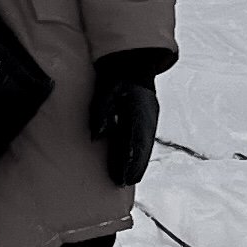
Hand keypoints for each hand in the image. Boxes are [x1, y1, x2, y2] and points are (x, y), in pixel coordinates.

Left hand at [90, 53, 166, 186]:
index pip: (136, 139)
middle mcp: (149, 115)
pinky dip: (137, 153)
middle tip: (125, 183)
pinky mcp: (146, 118)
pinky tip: (130, 162)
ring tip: (127, 179)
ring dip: (137, 162)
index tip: (125, 177)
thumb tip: (97, 136)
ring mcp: (149, 117)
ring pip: (144, 144)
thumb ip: (101, 112)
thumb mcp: (107, 91)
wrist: (131, 63)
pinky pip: (142, 139)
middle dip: (135, 166)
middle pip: (142, 146)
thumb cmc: (117, 77)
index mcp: (141, 108)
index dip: (131, 160)